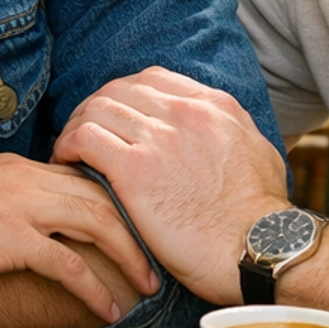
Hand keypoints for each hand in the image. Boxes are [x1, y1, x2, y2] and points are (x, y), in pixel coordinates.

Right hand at [0, 154, 158, 324]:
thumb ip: (6, 199)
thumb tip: (29, 221)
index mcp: (19, 168)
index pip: (84, 177)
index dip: (118, 202)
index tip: (139, 226)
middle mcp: (26, 179)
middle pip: (102, 196)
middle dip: (137, 226)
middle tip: (158, 257)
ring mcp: (19, 207)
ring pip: (96, 222)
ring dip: (128, 255)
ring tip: (146, 284)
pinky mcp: (8, 240)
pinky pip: (66, 263)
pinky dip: (93, 286)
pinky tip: (106, 308)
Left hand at [53, 68, 286, 304]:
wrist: (261, 248)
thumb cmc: (261, 217)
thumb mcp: (260, 154)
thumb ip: (234, 133)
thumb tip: (224, 134)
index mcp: (214, 105)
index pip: (152, 79)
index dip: (123, 96)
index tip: (114, 119)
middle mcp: (185, 111)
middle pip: (118, 90)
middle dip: (93, 109)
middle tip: (82, 135)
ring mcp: (159, 137)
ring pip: (96, 108)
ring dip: (76, 127)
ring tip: (70, 150)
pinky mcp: (135, 168)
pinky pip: (85, 138)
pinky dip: (68, 145)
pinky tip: (67, 162)